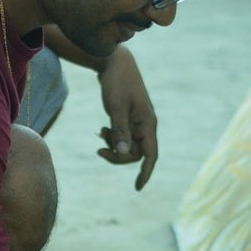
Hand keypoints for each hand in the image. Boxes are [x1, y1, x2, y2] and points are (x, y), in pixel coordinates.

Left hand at [95, 48, 157, 189]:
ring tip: (100, 132)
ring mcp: (137, 122)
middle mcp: (145, 125)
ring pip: (127, 145)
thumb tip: (121, 153)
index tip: (137, 188)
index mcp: (147, 123)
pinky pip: (122, 136)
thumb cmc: (117, 82)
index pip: (151, 155)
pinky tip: (101, 129)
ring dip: (113, 145)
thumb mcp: (116, 107)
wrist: (114, 62)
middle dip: (118, 155)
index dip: (145, 173)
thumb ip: (119, 130)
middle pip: (135, 153)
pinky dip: (112, 136)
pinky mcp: (128, 118)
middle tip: (99, 150)